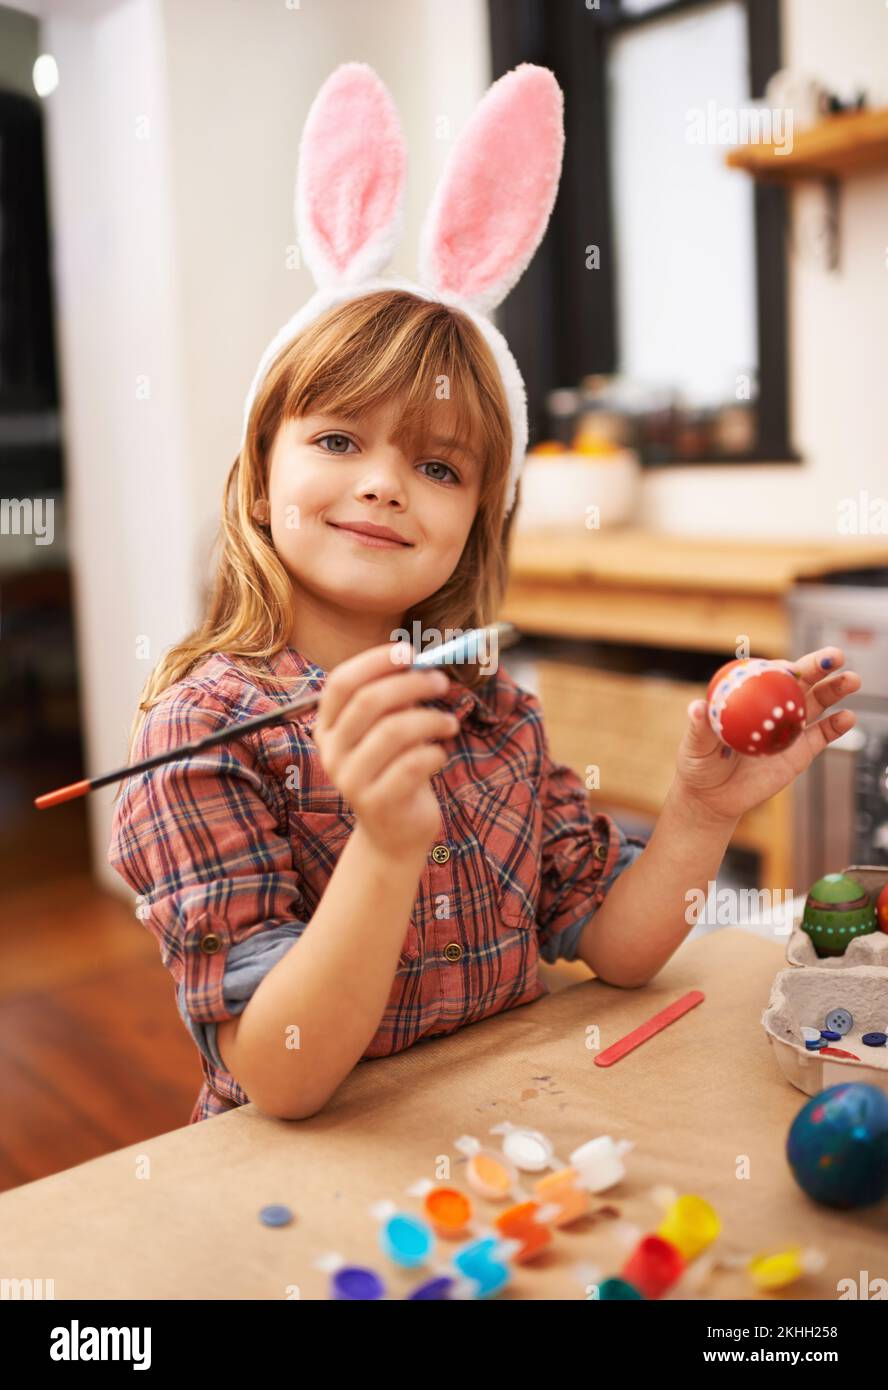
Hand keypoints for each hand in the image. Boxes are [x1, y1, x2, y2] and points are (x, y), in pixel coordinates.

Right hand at [312, 641, 458, 857]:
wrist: (393, 833)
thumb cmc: (394, 769)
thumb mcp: (387, 730)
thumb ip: (395, 700)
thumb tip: (421, 663)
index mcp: (328, 727)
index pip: (342, 683)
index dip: (375, 661)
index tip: (410, 652)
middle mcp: (332, 752)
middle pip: (368, 701)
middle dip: (412, 684)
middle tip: (442, 682)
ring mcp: (350, 780)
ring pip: (394, 731)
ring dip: (431, 719)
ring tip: (450, 724)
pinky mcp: (377, 803)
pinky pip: (413, 764)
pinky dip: (435, 752)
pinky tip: (441, 755)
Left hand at [674, 647, 860, 823]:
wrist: (714, 797)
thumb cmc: (700, 764)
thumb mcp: (696, 746)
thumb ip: (700, 727)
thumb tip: (697, 708)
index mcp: (748, 696)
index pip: (769, 674)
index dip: (783, 667)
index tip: (791, 667)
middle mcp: (773, 706)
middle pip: (800, 682)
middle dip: (819, 666)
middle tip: (835, 656)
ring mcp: (790, 726)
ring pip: (817, 703)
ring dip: (836, 689)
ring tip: (851, 680)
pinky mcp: (802, 750)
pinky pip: (822, 735)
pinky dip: (837, 725)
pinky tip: (848, 717)